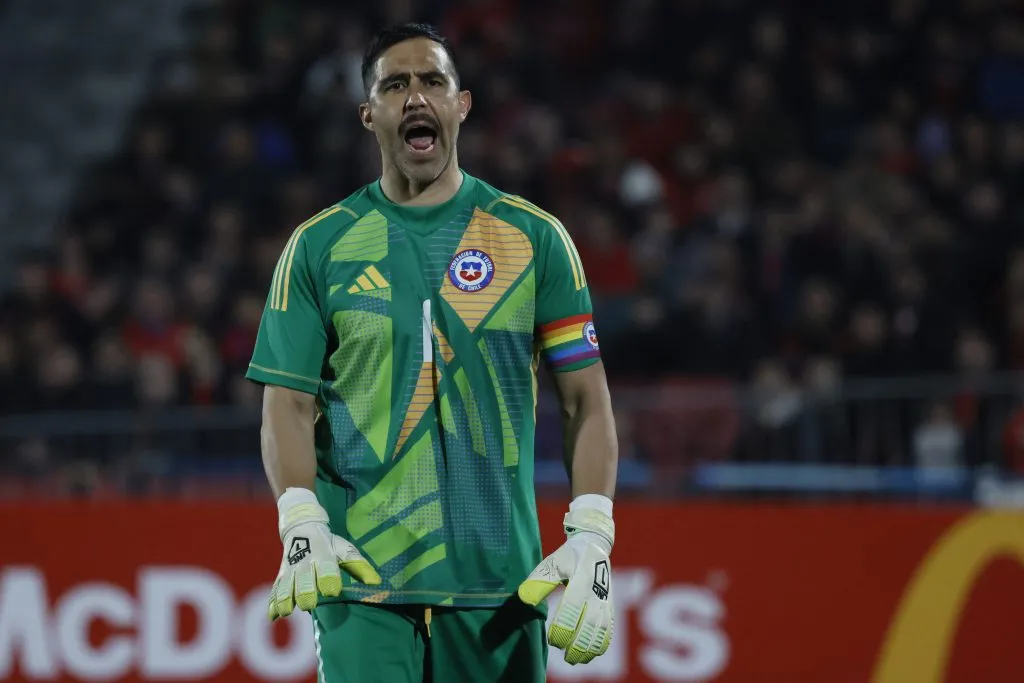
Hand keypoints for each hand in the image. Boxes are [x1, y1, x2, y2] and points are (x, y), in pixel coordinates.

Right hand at [269, 488, 380, 620]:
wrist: (301, 527)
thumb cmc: (328, 544)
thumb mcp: (344, 549)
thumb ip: (358, 565)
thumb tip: (376, 582)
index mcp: (323, 555)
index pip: (327, 567)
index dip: (329, 578)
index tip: (333, 591)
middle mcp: (304, 562)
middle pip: (304, 578)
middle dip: (305, 591)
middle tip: (309, 604)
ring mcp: (290, 570)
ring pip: (286, 585)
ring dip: (285, 598)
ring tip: (287, 612)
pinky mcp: (280, 576)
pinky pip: (275, 590)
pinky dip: (273, 603)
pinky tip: (273, 617)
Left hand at [517, 507, 614, 664]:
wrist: (595, 545)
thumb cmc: (569, 555)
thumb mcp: (553, 563)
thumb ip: (540, 582)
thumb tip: (524, 599)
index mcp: (581, 582)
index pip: (572, 609)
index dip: (563, 627)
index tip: (552, 640)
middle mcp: (596, 593)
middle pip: (590, 624)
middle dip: (578, 644)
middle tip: (565, 658)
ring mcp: (605, 601)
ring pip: (601, 629)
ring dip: (590, 647)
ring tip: (576, 660)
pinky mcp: (609, 606)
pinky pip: (608, 628)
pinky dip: (601, 643)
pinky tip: (591, 654)